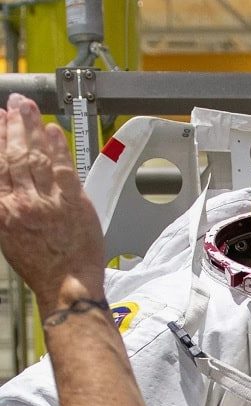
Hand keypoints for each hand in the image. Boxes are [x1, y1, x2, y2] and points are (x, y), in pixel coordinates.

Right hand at [0, 93, 104, 315]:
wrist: (67, 285)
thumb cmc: (41, 266)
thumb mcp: (8, 237)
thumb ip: (5, 207)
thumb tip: (6, 183)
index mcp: (2, 211)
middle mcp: (22, 203)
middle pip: (15, 155)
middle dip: (13, 125)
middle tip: (14, 104)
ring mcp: (48, 202)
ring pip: (37, 157)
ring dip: (33, 129)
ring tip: (29, 110)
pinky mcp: (73, 203)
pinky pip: (64, 168)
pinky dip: (58, 147)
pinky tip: (54, 132)